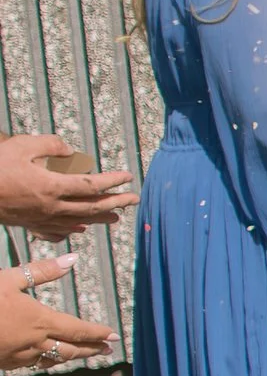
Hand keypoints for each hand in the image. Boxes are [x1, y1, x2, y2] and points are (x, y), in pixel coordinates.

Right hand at [0, 133, 138, 238]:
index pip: (92, 185)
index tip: (128, 177)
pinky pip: (54, 231)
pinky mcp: (27, 224)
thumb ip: (50, 145)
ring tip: (116, 218)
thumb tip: (70, 150)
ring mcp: (39, 218)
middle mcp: (51, 206)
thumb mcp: (23, 146)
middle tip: (134, 200)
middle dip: (115, 203)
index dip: (113, 181)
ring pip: (77, 221)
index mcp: (53, 186)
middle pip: (91, 207)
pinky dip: (70, 230)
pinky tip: (77, 230)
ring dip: (98, 219)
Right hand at [0, 254, 114, 369]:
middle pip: (71, 350)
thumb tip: (73, 259)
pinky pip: (30, 363)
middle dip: (91, 349)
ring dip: (69, 356)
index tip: (114, 336)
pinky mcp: (2, 363)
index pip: (78, 330)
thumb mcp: (8, 280)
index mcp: (40, 321)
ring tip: (81, 353)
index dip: (98, 333)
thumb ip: (41, 272)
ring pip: (51, 360)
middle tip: (106, 348)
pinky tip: (44, 357)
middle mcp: (33, 343)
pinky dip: (44, 360)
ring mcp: (17, 357)